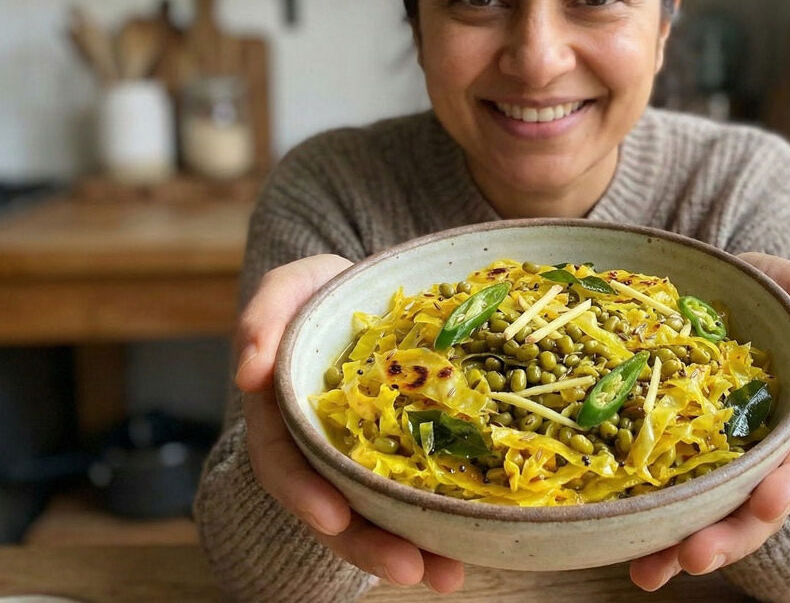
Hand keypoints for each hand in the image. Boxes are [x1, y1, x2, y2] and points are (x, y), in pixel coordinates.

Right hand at [235, 254, 465, 592]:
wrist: (369, 293)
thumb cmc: (323, 291)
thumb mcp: (290, 287)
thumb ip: (263, 316)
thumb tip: (249, 374)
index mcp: (284, 416)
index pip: (284, 463)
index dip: (305, 493)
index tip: (334, 519)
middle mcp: (320, 447)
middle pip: (334, 508)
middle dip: (368, 545)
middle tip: (409, 568)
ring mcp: (362, 456)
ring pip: (377, 515)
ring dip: (409, 549)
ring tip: (447, 576)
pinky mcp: (404, 454)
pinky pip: (416, 495)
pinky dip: (438, 526)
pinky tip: (469, 551)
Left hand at [629, 252, 789, 590]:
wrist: (709, 289)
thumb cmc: (761, 289)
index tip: (769, 502)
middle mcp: (764, 449)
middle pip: (757, 506)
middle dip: (730, 537)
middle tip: (695, 555)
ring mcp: (720, 460)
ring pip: (711, 516)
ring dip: (682, 548)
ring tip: (648, 571)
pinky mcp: (677, 458)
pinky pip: (667, 498)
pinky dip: (648, 528)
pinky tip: (623, 551)